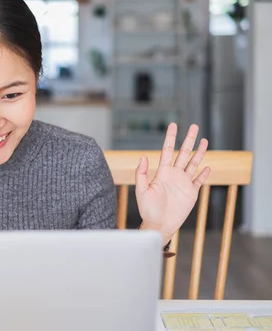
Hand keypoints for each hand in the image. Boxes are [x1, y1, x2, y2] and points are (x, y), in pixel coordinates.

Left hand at [136, 123, 209, 242]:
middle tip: (195, 126)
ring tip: (204, 140)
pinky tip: (208, 166)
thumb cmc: (147, 209)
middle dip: (189, 139)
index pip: (168, 150)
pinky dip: (204, 174)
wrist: (158, 225)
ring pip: (193, 163)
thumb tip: (143, 156)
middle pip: (184, 153)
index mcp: (162, 172)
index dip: (171, 138)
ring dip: (199, 153)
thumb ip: (141, 173)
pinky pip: (199, 181)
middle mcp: (174, 175)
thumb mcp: (141, 190)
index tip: (174, 125)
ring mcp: (183, 183)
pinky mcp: (191, 193)